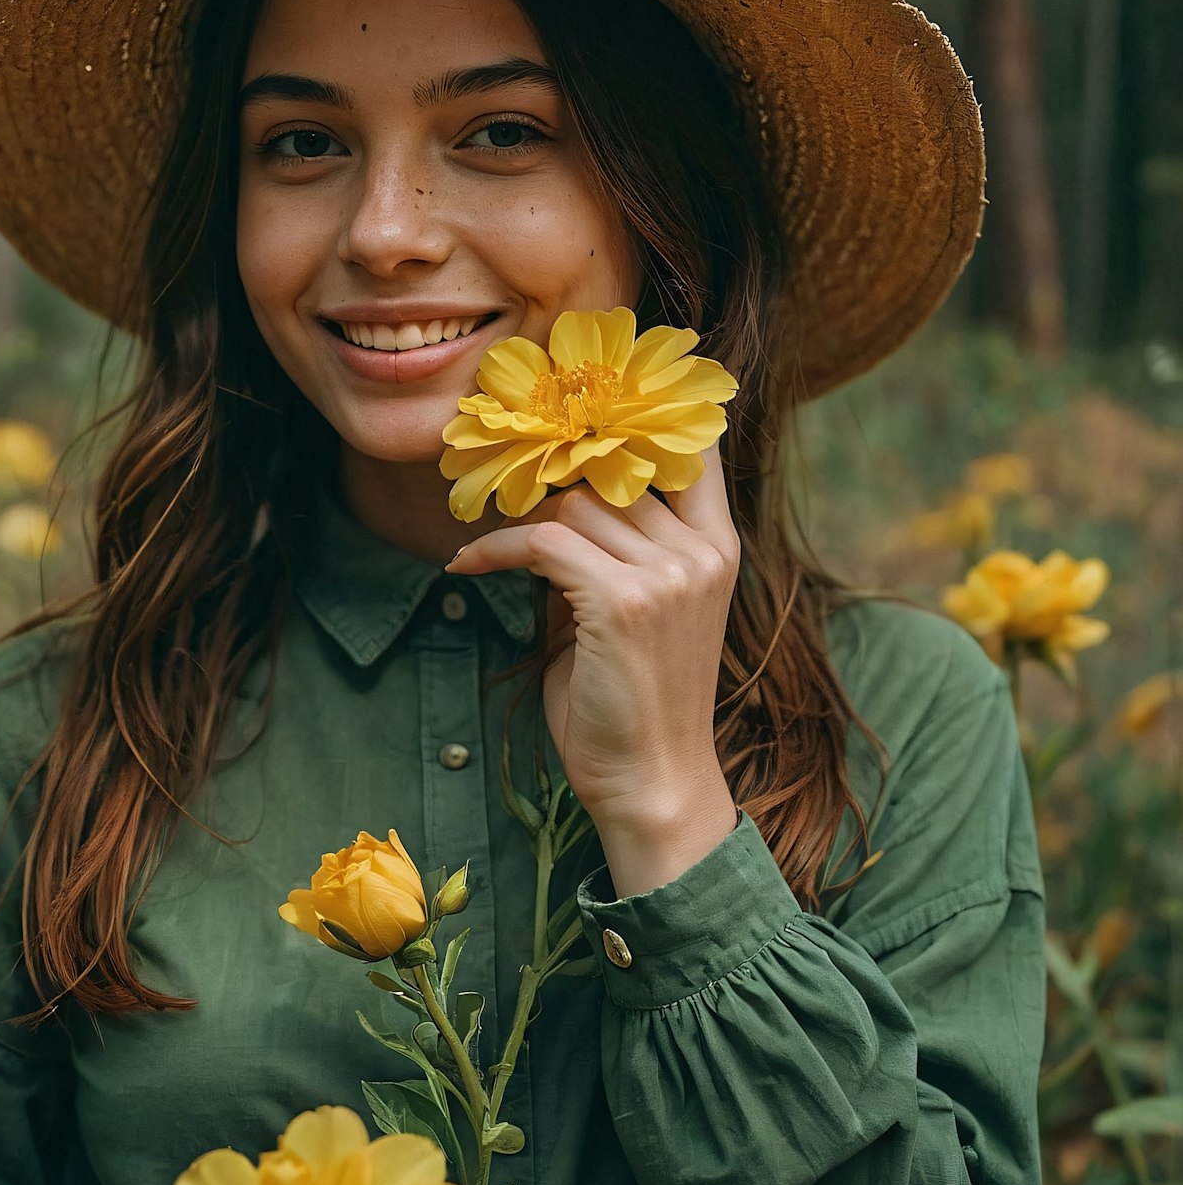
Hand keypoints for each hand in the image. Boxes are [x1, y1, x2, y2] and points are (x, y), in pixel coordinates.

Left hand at [447, 446, 739, 888]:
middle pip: (610, 471)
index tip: (584, 401)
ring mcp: (669, 575)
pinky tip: (467, 566)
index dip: (640, 413)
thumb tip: (551, 495)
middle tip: (501, 490)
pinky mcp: (623, 602)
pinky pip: (541, 544)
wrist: (653, 783)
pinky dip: (493, 550)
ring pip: (573, 503)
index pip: (694, 446)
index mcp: (717, 546)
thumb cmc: (636, 702)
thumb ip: (610, 550)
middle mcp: (702, 551)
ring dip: (520, 523)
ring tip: (485, 551)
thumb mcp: (635, 609)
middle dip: (550, 480)